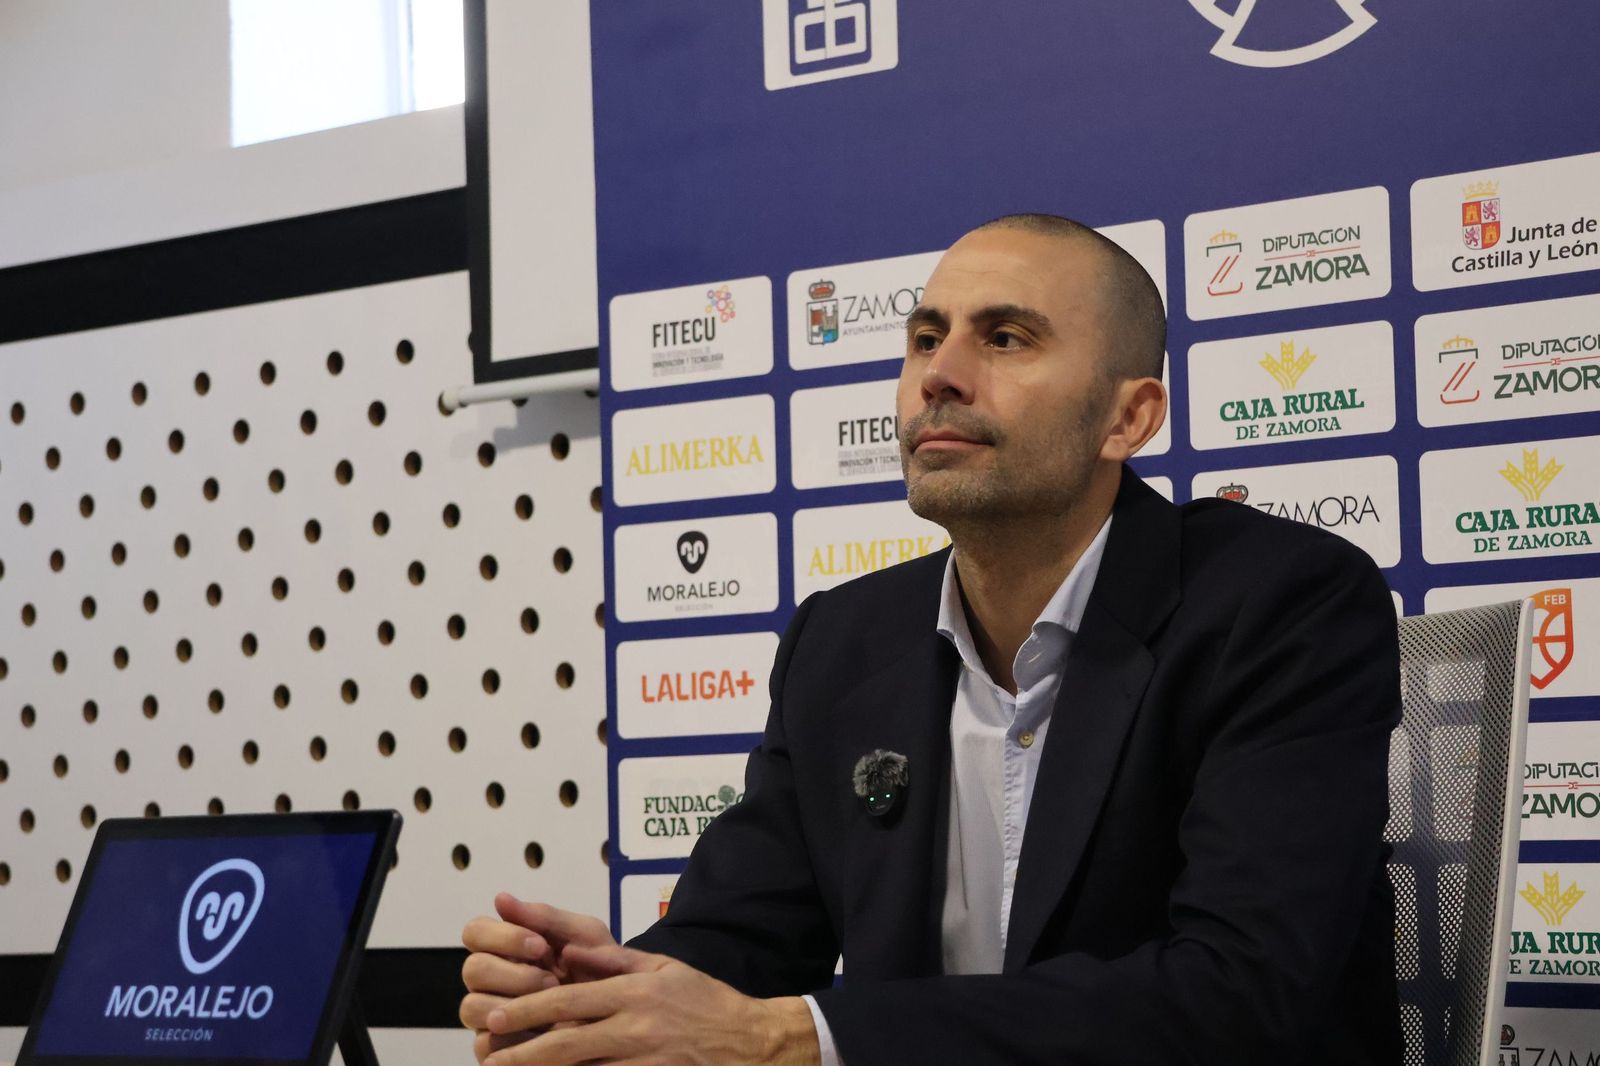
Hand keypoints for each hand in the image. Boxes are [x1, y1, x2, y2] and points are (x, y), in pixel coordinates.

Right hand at [461, 894, 618, 1062]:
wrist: (626, 1015)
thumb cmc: (602, 970)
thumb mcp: (584, 936)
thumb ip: (545, 917)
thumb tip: (500, 898)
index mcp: (507, 949)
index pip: (476, 932)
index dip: (501, 936)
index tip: (540, 945)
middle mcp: (493, 981)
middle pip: (473, 969)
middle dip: (514, 973)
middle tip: (551, 980)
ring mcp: (492, 1016)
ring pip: (471, 1007)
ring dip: (513, 1004)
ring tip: (551, 1007)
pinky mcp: (496, 1049)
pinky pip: (484, 1044)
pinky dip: (514, 1036)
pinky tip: (543, 1033)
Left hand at [481, 943, 819, 1065]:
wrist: (752, 1044)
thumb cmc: (708, 1003)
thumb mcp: (664, 968)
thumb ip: (614, 960)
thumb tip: (570, 953)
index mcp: (636, 992)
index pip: (570, 1000)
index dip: (529, 1009)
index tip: (500, 1016)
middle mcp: (636, 1028)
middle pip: (566, 1041)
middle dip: (523, 1048)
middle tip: (490, 1051)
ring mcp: (643, 1060)